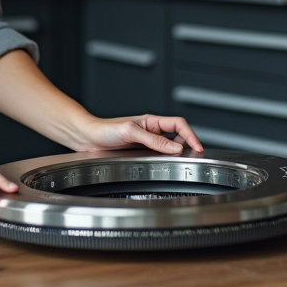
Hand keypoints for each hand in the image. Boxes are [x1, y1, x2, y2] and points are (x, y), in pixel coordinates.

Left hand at [68, 114, 203, 154]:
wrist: (89, 138)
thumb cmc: (106, 130)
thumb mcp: (131, 132)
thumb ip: (154, 140)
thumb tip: (176, 147)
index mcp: (152, 121)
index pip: (179, 124)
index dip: (191, 135)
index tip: (198, 147)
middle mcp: (152, 131)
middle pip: (178, 135)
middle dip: (187, 144)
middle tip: (191, 157)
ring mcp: (147, 142)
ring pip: (170, 147)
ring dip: (177, 153)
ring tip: (179, 162)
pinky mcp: (141, 152)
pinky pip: (159, 155)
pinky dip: (166, 160)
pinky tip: (165, 165)